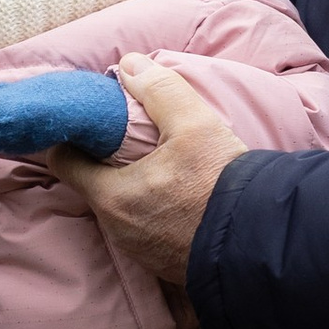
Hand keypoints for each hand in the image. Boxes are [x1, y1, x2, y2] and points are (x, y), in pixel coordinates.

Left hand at [52, 56, 248, 291]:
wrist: (264, 243)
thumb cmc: (222, 184)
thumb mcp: (195, 124)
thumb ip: (160, 90)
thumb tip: (128, 64)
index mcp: (112, 196)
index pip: (64, 161)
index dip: (73, 137)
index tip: (92, 122)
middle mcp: (117, 228)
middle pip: (94, 183)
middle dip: (107, 160)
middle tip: (132, 138)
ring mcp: (139, 250)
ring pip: (121, 208)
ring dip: (133, 185)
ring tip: (160, 164)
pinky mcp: (163, 264)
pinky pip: (146, 228)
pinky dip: (153, 209)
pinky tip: (180, 194)